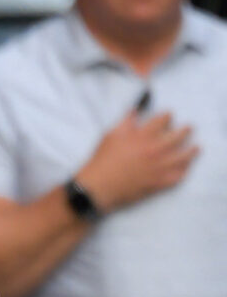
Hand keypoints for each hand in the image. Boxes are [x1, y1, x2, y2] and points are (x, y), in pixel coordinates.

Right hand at [77, 111, 198, 212]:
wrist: (100, 186)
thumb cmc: (103, 159)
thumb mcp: (111, 136)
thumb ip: (125, 122)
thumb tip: (135, 111)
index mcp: (142, 136)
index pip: (162, 121)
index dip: (167, 116)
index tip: (169, 114)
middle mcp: (155, 150)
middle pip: (178, 136)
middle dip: (185, 130)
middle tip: (188, 128)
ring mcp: (160, 167)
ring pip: (183, 157)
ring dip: (192, 151)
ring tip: (196, 148)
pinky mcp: (160, 182)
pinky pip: (178, 176)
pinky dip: (184, 171)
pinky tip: (185, 167)